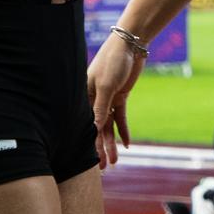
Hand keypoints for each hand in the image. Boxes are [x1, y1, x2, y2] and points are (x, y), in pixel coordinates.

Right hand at [86, 33, 145, 168]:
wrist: (130, 44)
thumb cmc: (113, 61)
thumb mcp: (106, 85)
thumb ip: (101, 107)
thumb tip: (95, 129)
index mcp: (83, 97)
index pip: (85, 125)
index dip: (89, 144)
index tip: (91, 162)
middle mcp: (93, 100)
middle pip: (96, 130)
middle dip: (100, 149)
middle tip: (103, 169)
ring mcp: (107, 99)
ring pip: (108, 127)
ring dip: (112, 144)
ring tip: (115, 162)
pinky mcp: (120, 96)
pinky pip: (120, 117)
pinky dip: (123, 130)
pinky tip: (126, 144)